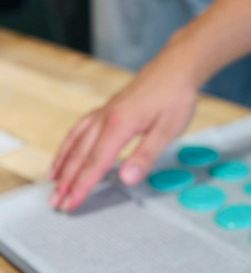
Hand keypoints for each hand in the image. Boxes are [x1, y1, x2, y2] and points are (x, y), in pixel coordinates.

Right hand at [48, 49, 198, 211]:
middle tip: (56, 202)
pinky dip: (69, 144)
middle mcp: (105, 118)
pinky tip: (67, 152)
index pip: (95, 163)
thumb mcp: (168, 130)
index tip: (70, 204)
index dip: (82, 187)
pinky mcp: (107, 108)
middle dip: (66, 181)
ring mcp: (104, 112)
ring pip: (76, 141)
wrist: (176, 67)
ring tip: (53, 182)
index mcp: (119, 125)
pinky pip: (80, 129)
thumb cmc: (176, 96)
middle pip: (80, 155)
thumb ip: (145, 155)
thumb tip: (127, 179)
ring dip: (63, 164)